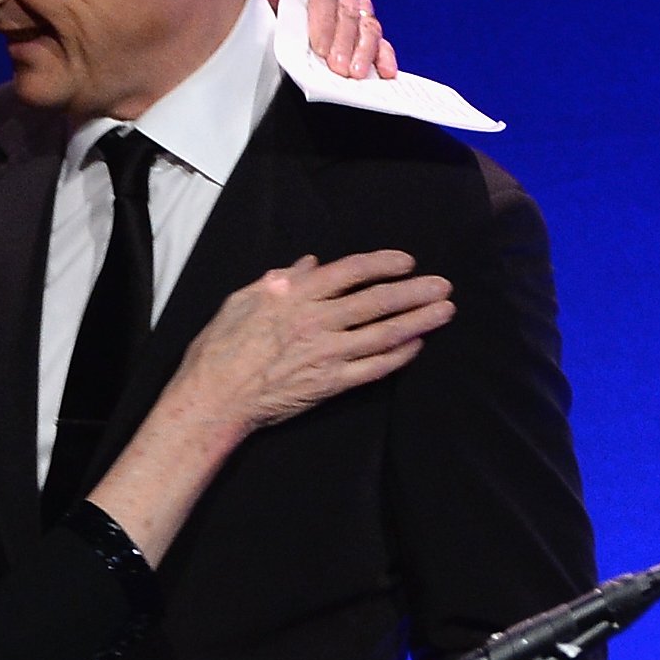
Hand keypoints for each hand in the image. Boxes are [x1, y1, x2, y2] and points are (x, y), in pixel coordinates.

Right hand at [179, 249, 453, 433]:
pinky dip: (398, 356)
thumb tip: (308, 264)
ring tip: (445, 311)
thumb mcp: (241, 301)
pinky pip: (373, 368)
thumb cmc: (219, 348)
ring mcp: (326, 354)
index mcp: (295, 295)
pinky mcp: (330, 383)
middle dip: (415, 291)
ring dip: (418, 320)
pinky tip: (416, 346)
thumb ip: (278, 280)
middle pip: (377, 300)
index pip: (350, 271)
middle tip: (443, 285)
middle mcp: (317, 320)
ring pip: (384, 333)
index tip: (407, 261)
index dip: (383, 263)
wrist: (214, 398)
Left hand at [262, 0, 397, 81]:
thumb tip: (274, 11)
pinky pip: (381, 41)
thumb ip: (271, 6)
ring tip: (356, 74)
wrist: (274, 24)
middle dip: (344, 41)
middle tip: (338, 67)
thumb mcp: (265, 8)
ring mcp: (356, 8)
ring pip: (367, 24)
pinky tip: (384, 71)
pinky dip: (383, 57)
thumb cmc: (269, 16)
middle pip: (349, 8)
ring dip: (363, 51)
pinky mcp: (366, 31)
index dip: (322, 18)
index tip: (318, 48)